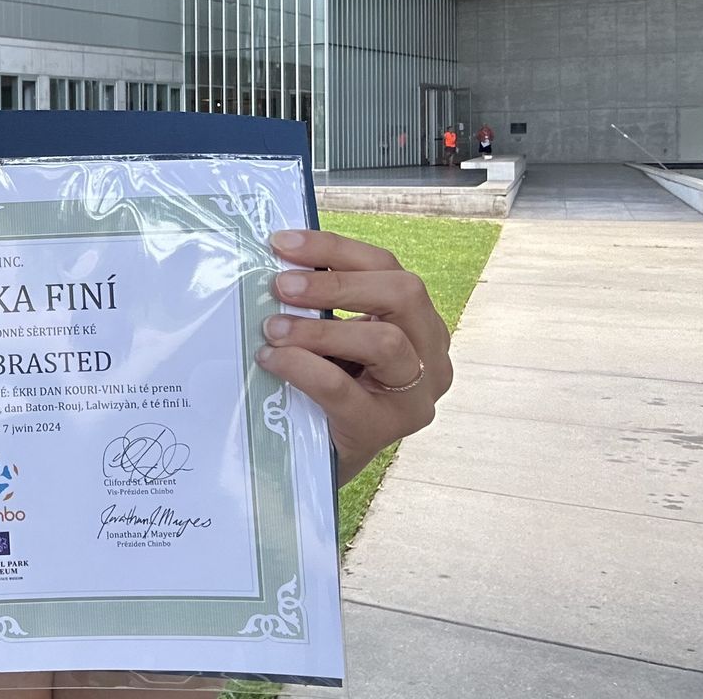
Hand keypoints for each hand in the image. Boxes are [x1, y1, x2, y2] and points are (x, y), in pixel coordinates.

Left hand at [259, 229, 452, 482]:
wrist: (322, 459)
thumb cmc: (325, 389)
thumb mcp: (332, 339)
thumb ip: (322, 304)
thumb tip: (277, 261)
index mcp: (419, 321)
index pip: (386, 267)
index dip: (334, 248)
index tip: (282, 242)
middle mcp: (430, 354)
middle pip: (402, 294)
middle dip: (336, 283)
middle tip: (281, 285)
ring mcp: (415, 396)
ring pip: (385, 342)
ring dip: (320, 329)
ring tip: (273, 327)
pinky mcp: (385, 429)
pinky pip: (344, 389)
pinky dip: (303, 367)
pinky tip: (272, 359)